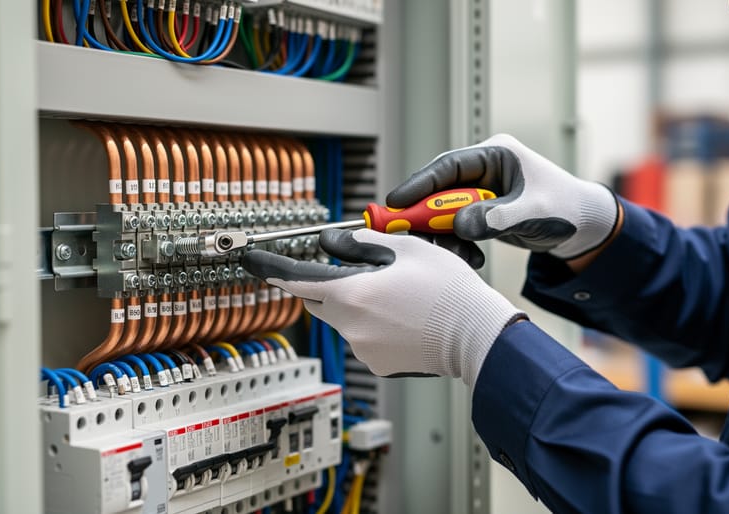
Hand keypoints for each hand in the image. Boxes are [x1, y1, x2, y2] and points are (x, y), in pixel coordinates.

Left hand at [241, 229, 524, 387]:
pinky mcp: (377, 365)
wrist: (476, 335)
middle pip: (318, 300)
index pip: (296, 279)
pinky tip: (403, 318)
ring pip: (342, 320)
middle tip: (358, 272)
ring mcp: (362, 348)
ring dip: (355, 305)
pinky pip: (362, 339)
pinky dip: (373, 327)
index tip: (252, 262)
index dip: (270, 269)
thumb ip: (365, 244)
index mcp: (352, 293)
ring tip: (396, 297)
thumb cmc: (448, 291)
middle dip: (326, 285)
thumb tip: (339, 243)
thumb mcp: (407, 249)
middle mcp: (350, 325)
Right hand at [388, 134, 618, 259]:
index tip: (397, 202)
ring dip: (444, 235)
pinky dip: (458, 244)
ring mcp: (482, 192)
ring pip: (445, 212)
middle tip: (409, 234)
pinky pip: (456, 227)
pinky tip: (472, 257)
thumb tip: (460, 224)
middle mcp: (484, 171)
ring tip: (458, 254)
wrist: (583, 227)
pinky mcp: (481, 212)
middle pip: (439, 190)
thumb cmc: (566, 208)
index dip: (419, 184)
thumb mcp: (532, 212)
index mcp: (496, 155)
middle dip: (426, 215)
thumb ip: (495, 217)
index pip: (448, 166)